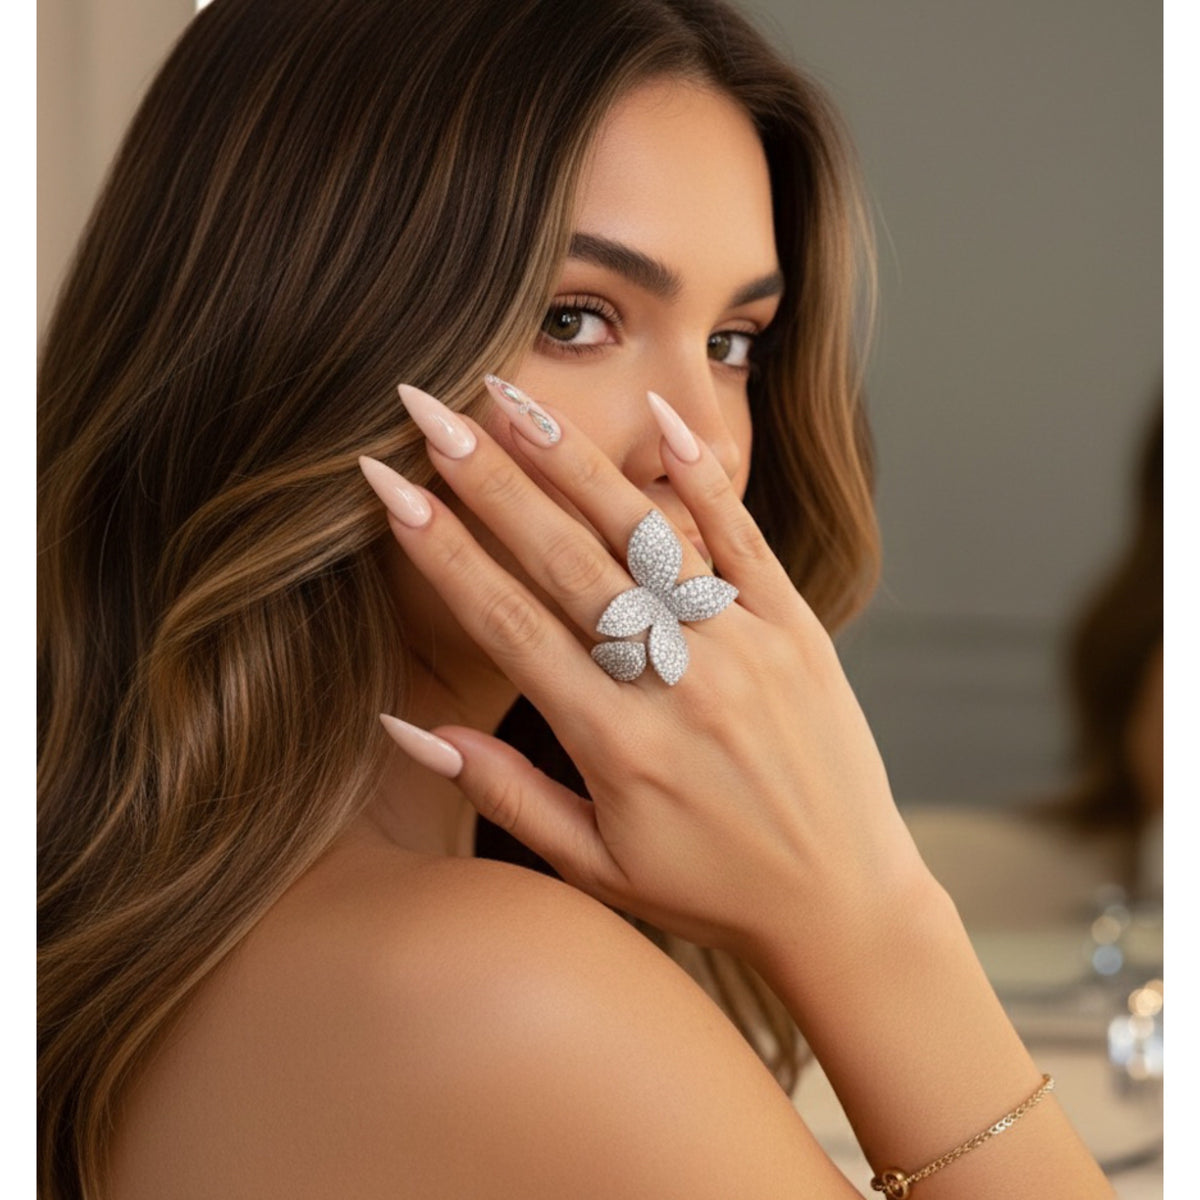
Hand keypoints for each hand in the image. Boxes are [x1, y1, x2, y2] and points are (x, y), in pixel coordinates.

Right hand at [361, 380, 928, 962]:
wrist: (844, 903)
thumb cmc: (709, 890)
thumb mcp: (597, 865)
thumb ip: (505, 792)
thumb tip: (410, 727)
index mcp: (617, 744)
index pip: (510, 625)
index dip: (442, 551)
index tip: (387, 486)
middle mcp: (679, 684)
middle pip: (566, 561)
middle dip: (486, 479)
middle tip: (424, 407)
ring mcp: (744, 648)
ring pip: (646, 536)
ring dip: (572, 462)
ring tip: (509, 399)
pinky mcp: (799, 630)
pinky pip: (745, 540)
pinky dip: (701, 476)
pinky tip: (656, 415)